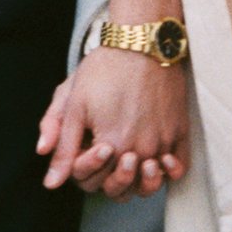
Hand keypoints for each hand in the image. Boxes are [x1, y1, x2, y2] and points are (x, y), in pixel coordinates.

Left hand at [37, 48, 188, 200]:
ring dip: (138, 181)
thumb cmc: (104, 69)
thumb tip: (51, 183)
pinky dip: (168, 171)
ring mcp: (162, 142)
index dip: (83, 168)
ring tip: (131, 161)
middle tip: (108, 154)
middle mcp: (138, 150)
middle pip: (121, 190)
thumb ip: (63, 147)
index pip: (91, 182)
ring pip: (150, 184)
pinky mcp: (180, 131)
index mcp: (109, 146)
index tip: (89, 144)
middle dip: (107, 178)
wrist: (141, 41)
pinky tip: (157, 160)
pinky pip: (178, 168)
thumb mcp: (74, 103)